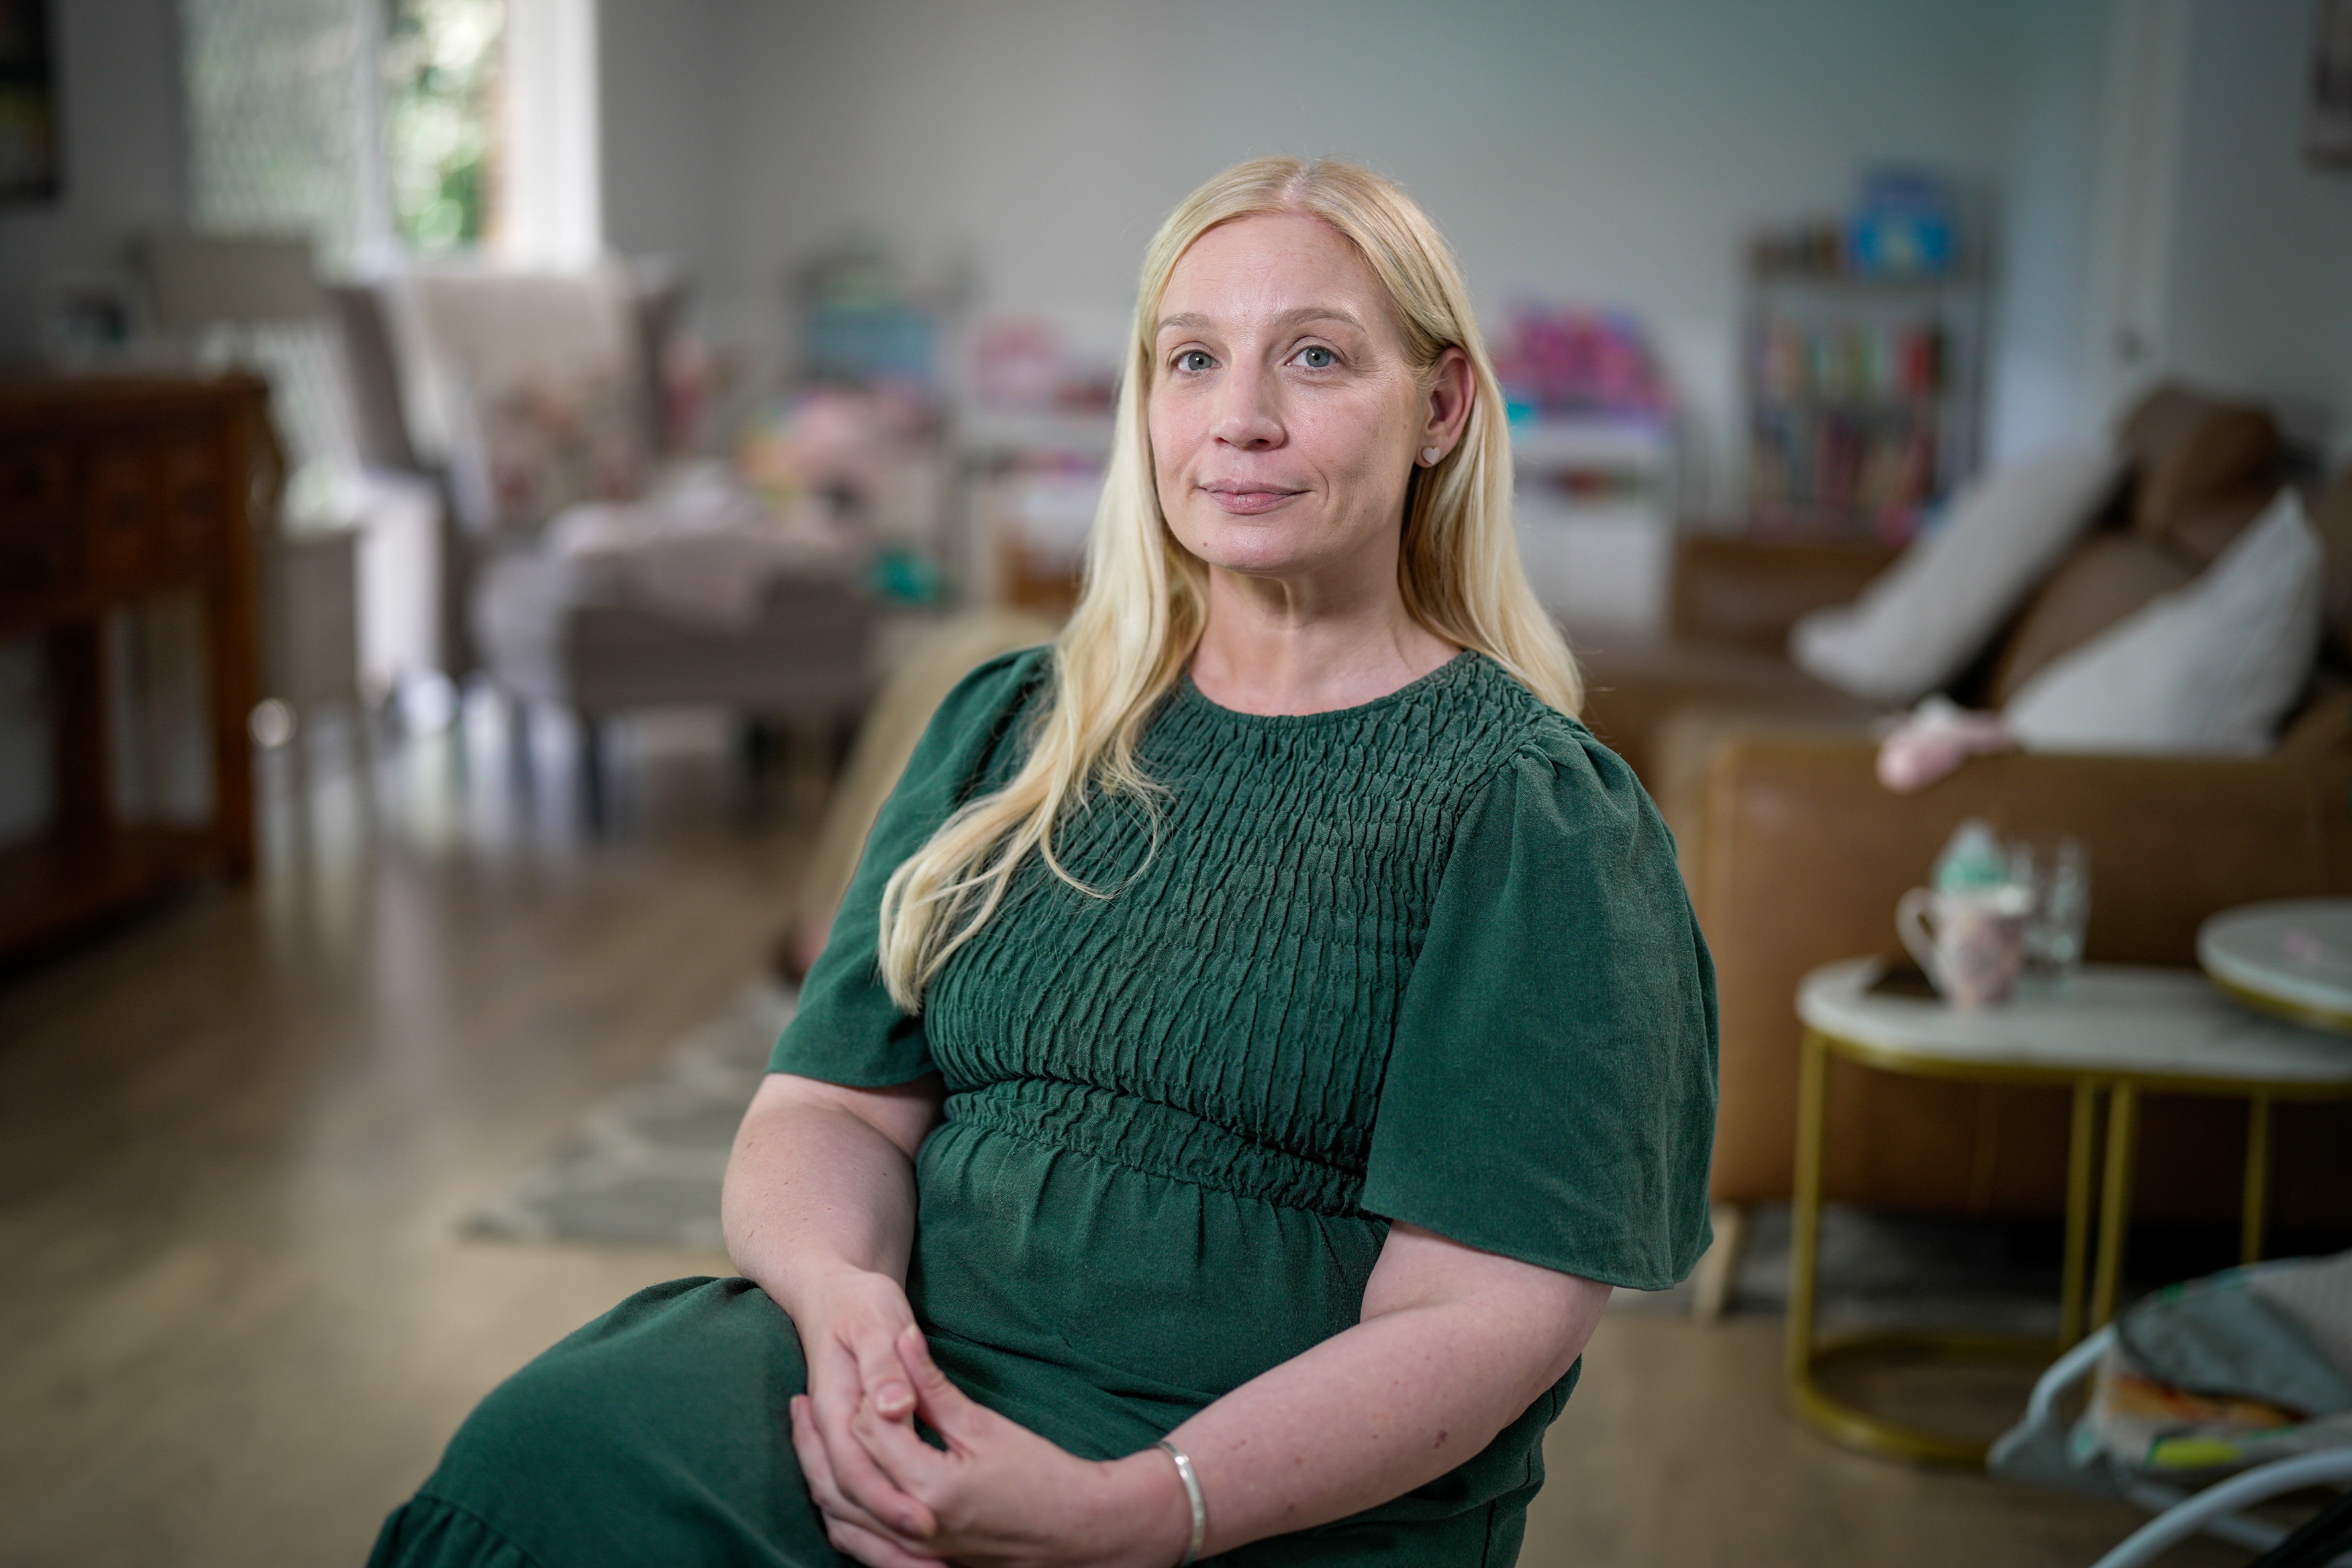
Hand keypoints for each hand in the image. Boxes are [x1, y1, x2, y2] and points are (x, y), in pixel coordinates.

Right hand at [789, 1268, 940, 1546]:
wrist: (827, 1290)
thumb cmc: (858, 1302)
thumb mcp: (878, 1321)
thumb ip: (886, 1366)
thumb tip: (894, 1406)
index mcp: (835, 1404)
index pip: (854, 1466)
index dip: (888, 1499)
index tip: (926, 1523)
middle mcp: (829, 1432)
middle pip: (846, 1501)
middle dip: (889, 1540)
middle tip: (940, 1566)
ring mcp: (832, 1442)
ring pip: (843, 1511)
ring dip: (883, 1546)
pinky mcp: (845, 1447)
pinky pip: (848, 1503)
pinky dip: (875, 1531)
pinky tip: (911, 1548)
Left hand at [797, 1325, 1191, 1567]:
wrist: (1079, 1533)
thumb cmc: (1041, 1477)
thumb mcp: (986, 1426)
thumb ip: (934, 1387)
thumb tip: (903, 1339)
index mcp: (929, 1486)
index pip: (870, 1433)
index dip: (862, 1398)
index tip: (852, 1377)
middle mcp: (913, 1526)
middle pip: (839, 1481)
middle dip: (813, 1441)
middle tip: (798, 1404)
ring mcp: (913, 1552)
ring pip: (840, 1520)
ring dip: (816, 1481)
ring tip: (806, 1444)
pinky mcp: (920, 1564)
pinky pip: (860, 1548)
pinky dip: (841, 1519)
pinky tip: (837, 1494)